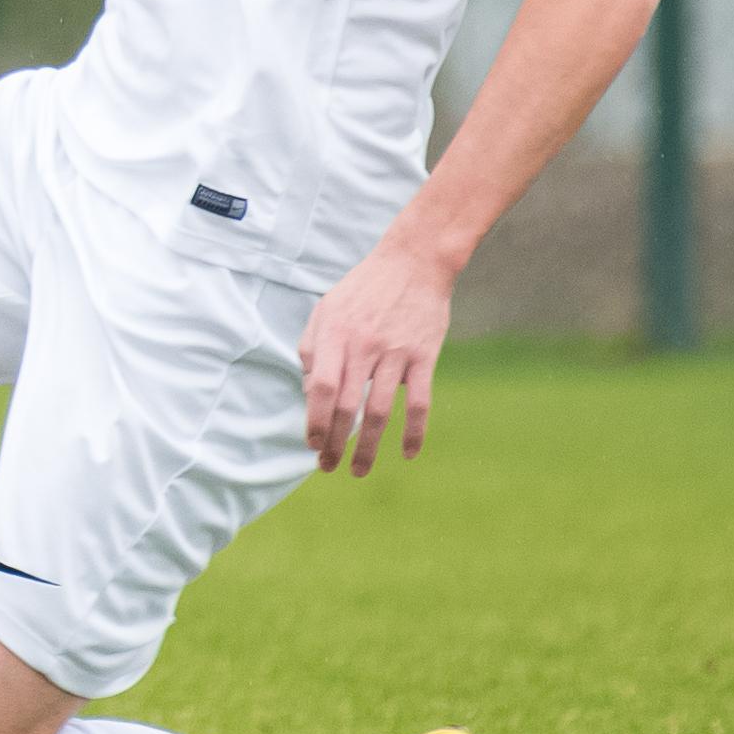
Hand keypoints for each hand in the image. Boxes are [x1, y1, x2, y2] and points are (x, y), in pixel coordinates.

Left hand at [299, 233, 459, 475]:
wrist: (414, 262)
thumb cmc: (363, 288)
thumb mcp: (326, 308)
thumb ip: (312, 347)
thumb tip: (308, 389)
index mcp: (334, 334)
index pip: (321, 388)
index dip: (314, 420)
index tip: (310, 443)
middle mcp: (364, 346)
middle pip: (347, 406)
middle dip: (335, 442)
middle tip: (328, 466)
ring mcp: (396, 353)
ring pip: (380, 411)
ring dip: (368, 447)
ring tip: (359, 471)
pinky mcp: (424, 357)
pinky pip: (420, 403)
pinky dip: (415, 432)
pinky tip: (408, 454)